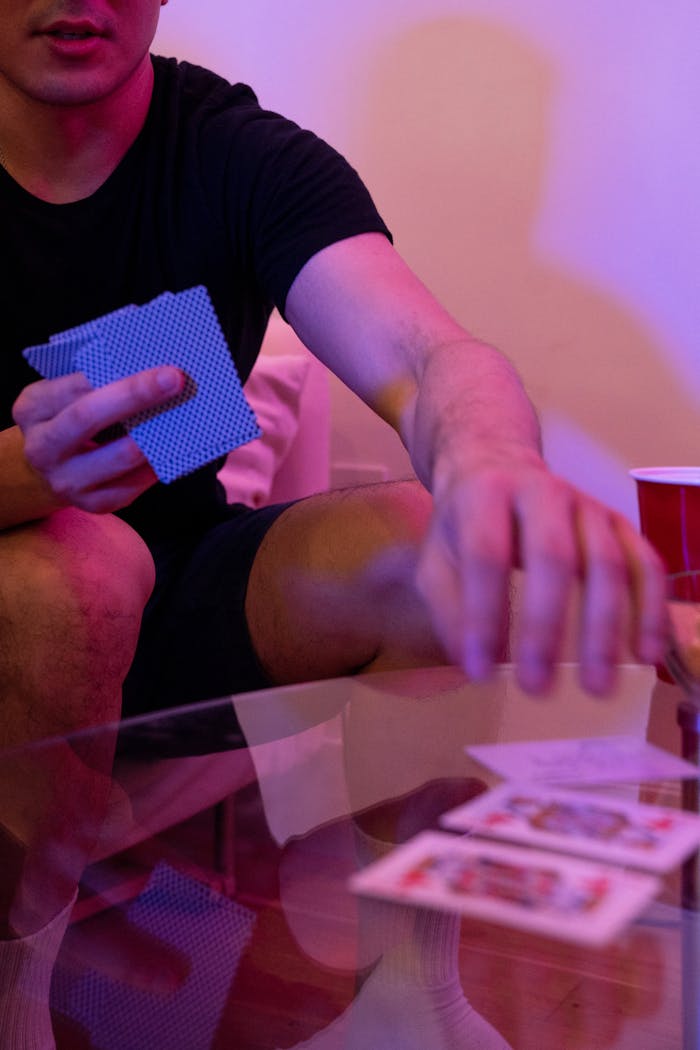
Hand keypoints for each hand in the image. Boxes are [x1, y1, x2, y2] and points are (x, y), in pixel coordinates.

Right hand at [12, 366, 184, 513]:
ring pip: (117, 457)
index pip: (75, 386)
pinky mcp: (91, 504)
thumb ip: (95, 380)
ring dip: (154, 436)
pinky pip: (132, 486)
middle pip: (88, 417)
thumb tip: (150, 369)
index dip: (114, 375)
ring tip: (184, 416)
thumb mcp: (65, 394)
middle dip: (135, 396)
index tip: (159, 367)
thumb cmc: (68, 417)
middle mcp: (42, 447)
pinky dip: (156, 466)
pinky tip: (174, 449)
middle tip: (175, 381)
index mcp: (33, 409)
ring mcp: (65, 480)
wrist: (50, 466)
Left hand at [415, 454, 668, 693]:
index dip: (484, 614)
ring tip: (597, 685)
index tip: (482, 671)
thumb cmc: (464, 525)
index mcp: (486, 495)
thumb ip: (449, 610)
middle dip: (547, 626)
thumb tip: (477, 665)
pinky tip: (646, 654)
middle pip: (553, 556)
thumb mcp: (436, 561)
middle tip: (539, 688)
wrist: (497, 467)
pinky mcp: (618, 522)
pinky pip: (645, 564)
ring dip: (605, 628)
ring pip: (606, 562)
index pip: (487, 554)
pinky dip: (650, 609)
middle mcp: (542, 492)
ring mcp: (587, 505)